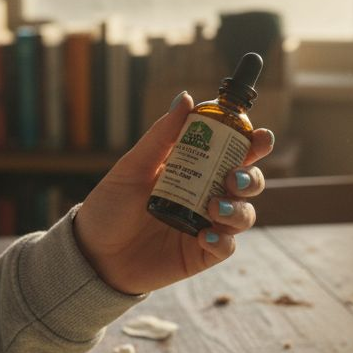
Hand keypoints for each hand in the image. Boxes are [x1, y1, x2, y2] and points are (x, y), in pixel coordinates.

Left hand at [73, 92, 274, 294]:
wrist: (93, 254)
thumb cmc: (110, 207)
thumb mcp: (133, 168)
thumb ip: (162, 136)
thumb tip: (186, 98)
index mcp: (193, 168)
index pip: (232, 151)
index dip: (252, 143)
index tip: (259, 137)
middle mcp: (205, 195)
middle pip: (247, 181)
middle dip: (251, 177)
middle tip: (234, 177)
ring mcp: (206, 224)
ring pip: (244, 214)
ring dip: (238, 208)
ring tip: (213, 207)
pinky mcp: (201, 253)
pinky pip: (227, 246)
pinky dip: (223, 240)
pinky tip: (205, 236)